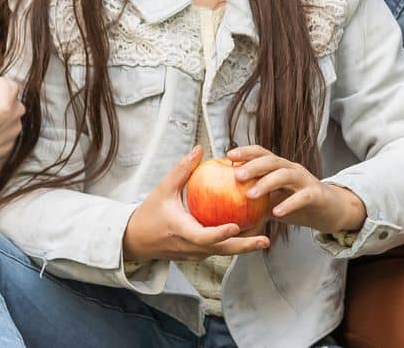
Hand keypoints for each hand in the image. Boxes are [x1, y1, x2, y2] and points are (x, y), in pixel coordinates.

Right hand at [123, 147, 270, 262]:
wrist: (136, 240)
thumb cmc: (149, 213)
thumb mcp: (163, 189)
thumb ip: (181, 170)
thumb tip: (200, 149)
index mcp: (182, 232)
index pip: (204, 237)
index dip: (220, 233)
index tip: (236, 226)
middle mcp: (191, 248)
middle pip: (222, 250)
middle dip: (246, 246)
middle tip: (266, 240)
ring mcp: (196, 254)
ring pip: (223, 252)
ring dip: (244, 245)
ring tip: (266, 234)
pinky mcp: (198, 254)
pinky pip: (219, 248)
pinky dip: (234, 242)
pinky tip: (250, 229)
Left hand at [228, 144, 366, 234]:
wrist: (329, 211)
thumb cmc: (297, 206)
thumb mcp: (273, 206)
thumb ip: (254, 211)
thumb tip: (228, 224)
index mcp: (280, 168)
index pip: (262, 153)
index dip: (246, 152)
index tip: (228, 155)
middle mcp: (292, 169)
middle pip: (272, 160)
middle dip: (253, 165)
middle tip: (236, 175)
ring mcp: (305, 180)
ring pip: (286, 174)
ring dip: (267, 183)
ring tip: (251, 195)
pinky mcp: (316, 195)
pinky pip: (302, 196)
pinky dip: (288, 203)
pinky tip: (277, 212)